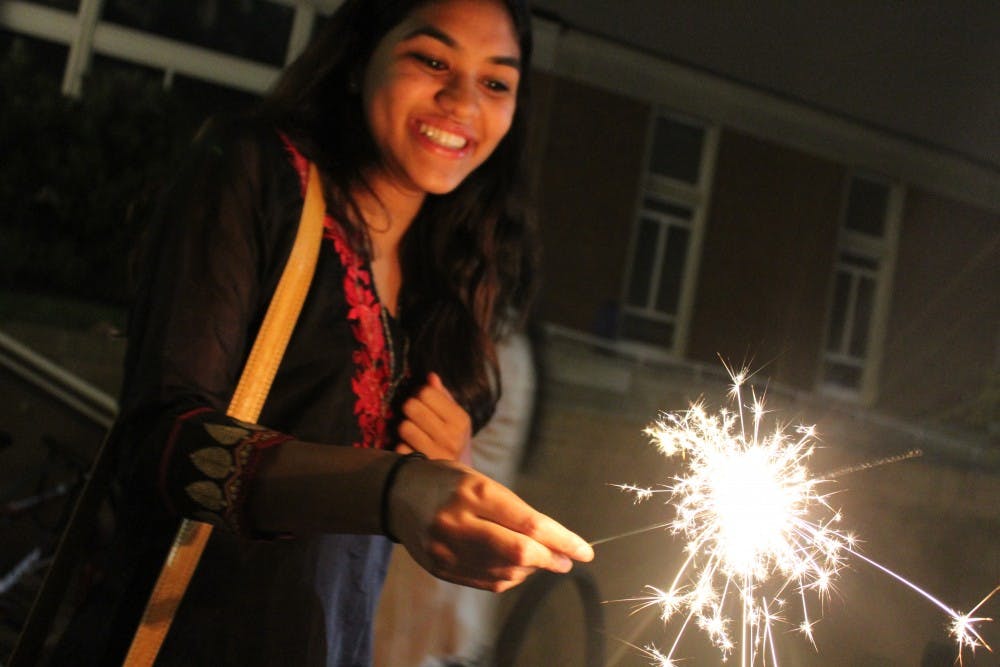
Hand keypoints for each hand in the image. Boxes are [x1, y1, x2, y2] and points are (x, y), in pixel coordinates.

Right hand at [387, 457, 593, 591]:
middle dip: (550, 559)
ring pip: (504, 573)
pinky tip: (515, 568)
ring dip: (530, 570)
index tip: (584, 551)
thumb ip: (515, 511)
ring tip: (537, 558)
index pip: (529, 523)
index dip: (562, 540)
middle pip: (518, 553)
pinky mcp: (440, 568)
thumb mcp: (481, 480)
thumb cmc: (449, 481)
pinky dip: (509, 578)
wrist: (397, 494)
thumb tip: (553, 542)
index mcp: (474, 492)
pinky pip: (486, 582)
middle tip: (566, 560)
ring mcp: (446, 549)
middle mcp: (459, 522)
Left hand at [397, 372, 471, 461]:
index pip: (425, 392)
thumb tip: (431, 376)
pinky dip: (401, 448)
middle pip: (411, 406)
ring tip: (413, 434)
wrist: (457, 480)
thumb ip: (443, 396)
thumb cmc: (452, 442)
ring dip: (405, 429)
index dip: (418, 393)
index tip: (421, 401)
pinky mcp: (421, 469)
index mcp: (460, 420)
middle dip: (409, 409)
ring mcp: (436, 455)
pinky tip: (411, 450)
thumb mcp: (454, 419)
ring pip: (404, 427)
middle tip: (414, 417)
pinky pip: (399, 448)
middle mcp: (451, 437)